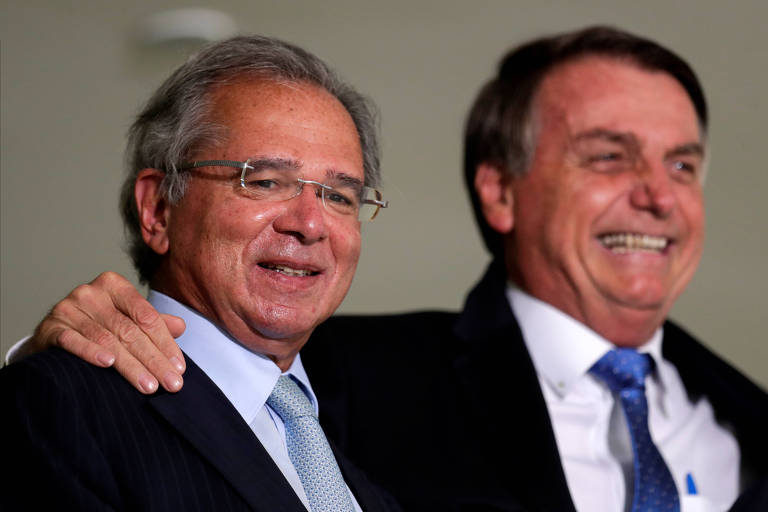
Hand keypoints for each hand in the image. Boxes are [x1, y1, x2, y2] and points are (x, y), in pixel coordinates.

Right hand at [28, 272, 185, 393]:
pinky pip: (73, 341)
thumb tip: (181, 326)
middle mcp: (91, 293)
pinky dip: (91, 352)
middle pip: (130, 331)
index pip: (146, 317)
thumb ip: (152, 322)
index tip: (179, 368)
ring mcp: (68, 308)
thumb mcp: (127, 319)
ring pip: (107, 340)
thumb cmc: (97, 326)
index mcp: (114, 286)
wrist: (53, 335)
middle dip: (154, 360)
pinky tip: (108, 364)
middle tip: (171, 384)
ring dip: (130, 366)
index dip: (165, 343)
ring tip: (149, 385)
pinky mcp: (50, 327)